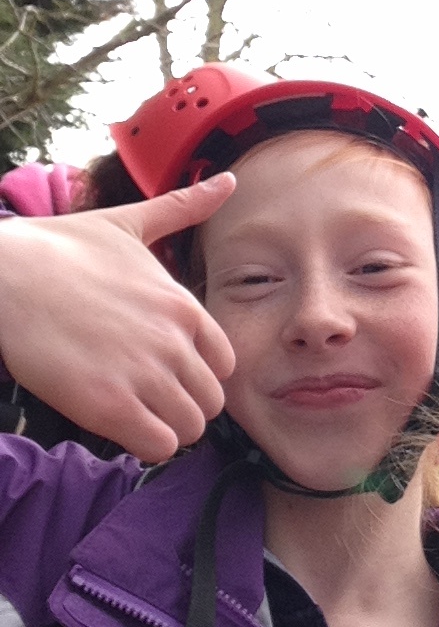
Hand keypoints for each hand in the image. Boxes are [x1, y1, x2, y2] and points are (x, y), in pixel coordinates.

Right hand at [0, 174, 236, 461]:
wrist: (7, 275)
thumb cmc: (63, 248)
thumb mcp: (132, 222)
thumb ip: (185, 208)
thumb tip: (230, 179)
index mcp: (184, 306)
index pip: (226, 365)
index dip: (200, 375)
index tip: (170, 374)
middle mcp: (174, 343)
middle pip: (210, 402)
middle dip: (185, 406)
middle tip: (151, 401)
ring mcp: (144, 375)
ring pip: (189, 429)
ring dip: (167, 429)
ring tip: (136, 415)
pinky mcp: (109, 406)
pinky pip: (158, 446)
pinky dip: (146, 445)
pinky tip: (121, 428)